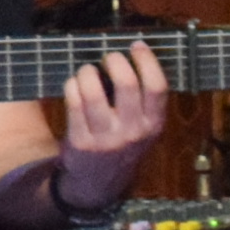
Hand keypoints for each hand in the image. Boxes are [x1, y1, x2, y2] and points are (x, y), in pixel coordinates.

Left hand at [50, 38, 170, 213]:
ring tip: (87, 71)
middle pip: (126, 83)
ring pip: (94, 90)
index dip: (147, 61)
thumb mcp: (143, 129)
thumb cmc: (121, 144)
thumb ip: (143, 101)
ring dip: (87, 72)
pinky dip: (72, 86)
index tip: (137, 45)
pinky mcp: (81, 141)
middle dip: (114, 61)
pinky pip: (74, 101)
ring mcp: (106, 138)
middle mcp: (133, 132)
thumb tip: (131, 55)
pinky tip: (74, 84)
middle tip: (108, 57)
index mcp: (153, 125)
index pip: (158, 87)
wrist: (98, 184)